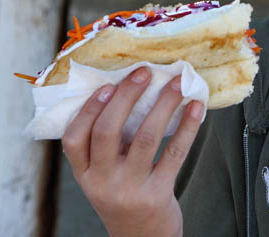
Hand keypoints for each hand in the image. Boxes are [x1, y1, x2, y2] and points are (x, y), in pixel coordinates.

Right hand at [62, 67, 203, 236]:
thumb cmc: (124, 196)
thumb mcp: (104, 175)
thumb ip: (107, 144)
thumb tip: (128, 90)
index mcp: (84, 174)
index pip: (73, 138)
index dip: (88, 109)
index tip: (106, 85)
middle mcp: (102, 182)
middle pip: (107, 131)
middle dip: (126, 96)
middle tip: (143, 72)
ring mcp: (129, 189)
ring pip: (145, 137)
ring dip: (163, 105)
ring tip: (176, 83)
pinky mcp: (157, 194)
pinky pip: (174, 153)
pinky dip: (187, 126)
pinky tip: (194, 108)